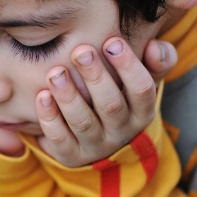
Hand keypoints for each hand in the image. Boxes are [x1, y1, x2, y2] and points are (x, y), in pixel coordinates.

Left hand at [31, 35, 175, 168]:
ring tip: (55, 73)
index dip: (128, 66)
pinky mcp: (71, 156)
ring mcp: (96, 146)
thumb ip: (155, 61)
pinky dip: (50, 118)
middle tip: (80, 51)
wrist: (89, 136)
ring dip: (69, 97)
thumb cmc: (114, 93)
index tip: (111, 41)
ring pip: (83, 123)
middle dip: (95, 77)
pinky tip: (42, 96)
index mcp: (141, 112)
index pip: (142, 90)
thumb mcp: (136, 79)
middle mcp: (122, 132)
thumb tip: (155, 46)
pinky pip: (60, 139)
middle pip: (111, 105)